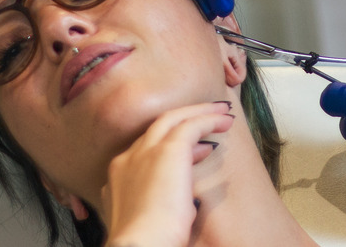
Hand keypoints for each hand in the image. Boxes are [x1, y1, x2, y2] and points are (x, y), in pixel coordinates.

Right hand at [101, 101, 234, 246]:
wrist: (142, 245)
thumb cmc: (149, 241)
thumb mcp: (150, 217)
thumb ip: (162, 201)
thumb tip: (187, 198)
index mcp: (121, 176)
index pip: (146, 149)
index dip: (170, 146)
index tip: (195, 151)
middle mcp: (129, 158)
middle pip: (157, 127)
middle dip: (184, 119)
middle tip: (208, 117)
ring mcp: (146, 151)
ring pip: (172, 119)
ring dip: (199, 113)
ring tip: (222, 111)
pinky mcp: (168, 150)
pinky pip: (191, 125)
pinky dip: (209, 119)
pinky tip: (225, 120)